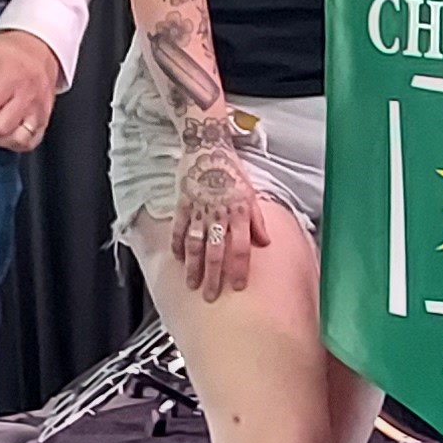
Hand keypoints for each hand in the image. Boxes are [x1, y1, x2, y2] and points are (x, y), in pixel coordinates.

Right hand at [170, 115, 271, 299]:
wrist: (209, 146)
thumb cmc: (232, 171)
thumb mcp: (251, 193)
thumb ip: (258, 220)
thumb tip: (266, 243)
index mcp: (241, 212)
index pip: (242, 247)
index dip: (240, 269)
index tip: (239, 287)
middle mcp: (220, 214)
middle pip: (217, 251)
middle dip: (214, 277)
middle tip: (211, 297)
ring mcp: (200, 209)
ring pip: (196, 244)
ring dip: (194, 267)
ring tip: (192, 284)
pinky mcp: (183, 203)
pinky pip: (179, 227)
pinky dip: (176, 244)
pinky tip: (176, 258)